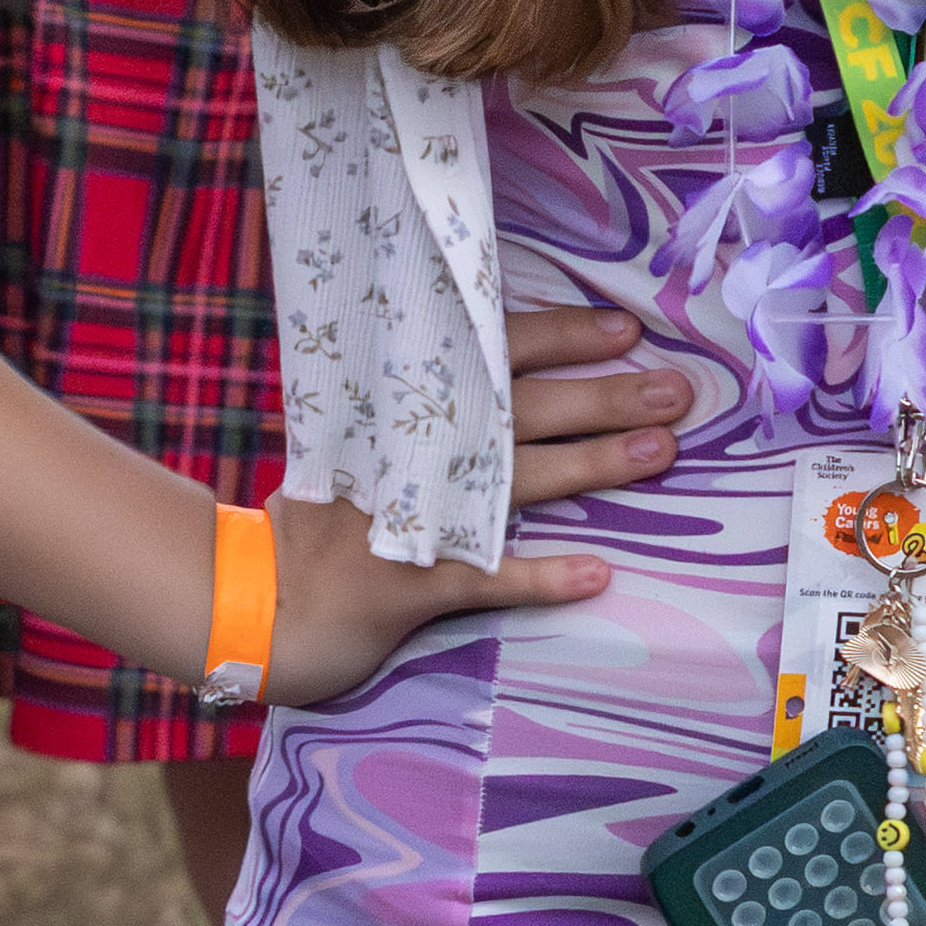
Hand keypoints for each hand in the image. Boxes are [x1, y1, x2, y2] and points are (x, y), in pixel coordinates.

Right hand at [243, 302, 688, 705]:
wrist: (247, 597)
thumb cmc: (321, 516)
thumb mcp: (361, 440)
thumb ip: (427, 408)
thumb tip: (514, 377)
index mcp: (404, 408)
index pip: (491, 356)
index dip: (562, 338)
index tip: (627, 328)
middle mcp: (414, 453)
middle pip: (522, 414)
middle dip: (604, 398)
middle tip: (678, 391)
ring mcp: (413, 518)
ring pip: (517, 484)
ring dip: (593, 466)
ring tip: (661, 453)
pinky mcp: (409, 585)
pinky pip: (486, 579)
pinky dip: (541, 577)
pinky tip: (596, 573)